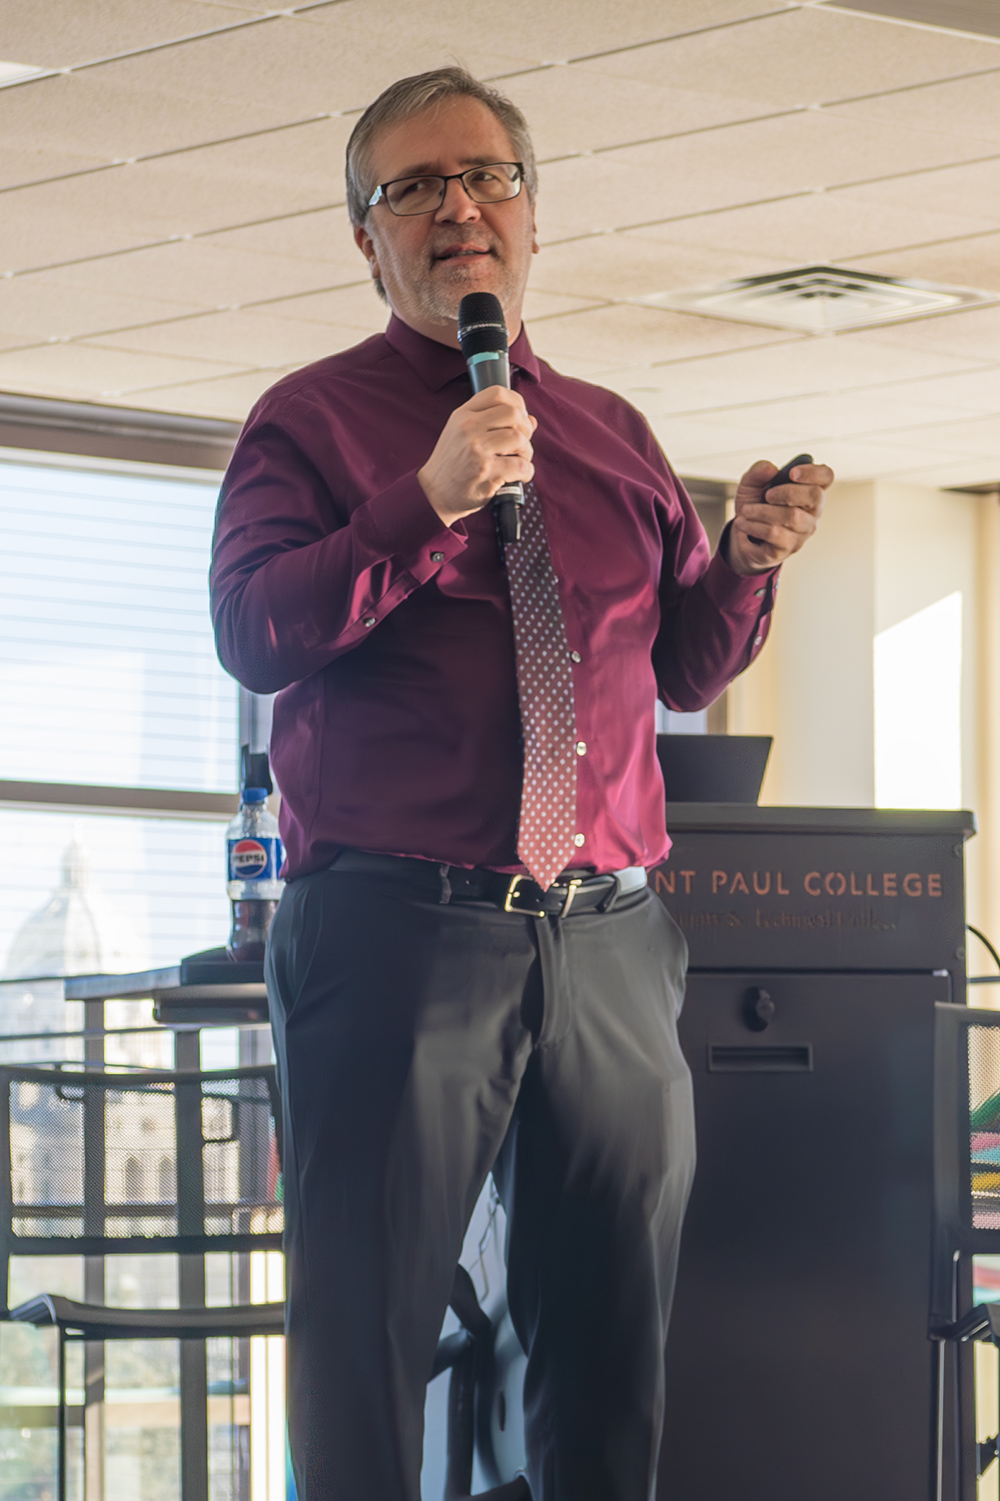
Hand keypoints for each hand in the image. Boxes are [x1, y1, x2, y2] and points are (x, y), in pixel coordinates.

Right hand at [418, 387, 536, 525]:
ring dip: (526, 452)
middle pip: (513, 414)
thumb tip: (531, 420)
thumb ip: (493, 423)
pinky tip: (519, 476)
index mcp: (462, 415)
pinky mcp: (486, 471)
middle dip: (526, 429)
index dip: (517, 403)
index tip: (521, 417)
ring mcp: (477, 449)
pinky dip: (527, 471)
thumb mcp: (462, 434)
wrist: (434, 494)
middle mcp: (469, 428)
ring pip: (519, 438)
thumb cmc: (451, 465)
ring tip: (519, 460)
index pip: (497, 393)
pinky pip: (521, 465)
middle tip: (521, 443)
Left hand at [726, 458, 832, 575]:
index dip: (813, 472)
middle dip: (788, 492)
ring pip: (792, 516)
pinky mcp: (790, 547)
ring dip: (762, 511)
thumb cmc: (755, 505)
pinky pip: (775, 533)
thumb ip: (758, 472)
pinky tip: (744, 523)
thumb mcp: (751, 484)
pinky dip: (754, 526)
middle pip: (815, 495)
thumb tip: (771, 469)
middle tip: (767, 495)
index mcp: (808, 488)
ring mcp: (804, 531)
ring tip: (745, 511)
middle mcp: (812, 510)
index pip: (826, 476)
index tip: (792, 473)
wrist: (742, 533)